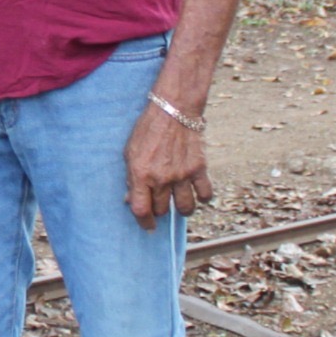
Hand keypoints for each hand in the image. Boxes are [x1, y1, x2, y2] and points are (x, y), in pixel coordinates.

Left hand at [124, 101, 210, 229]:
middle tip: (161, 203)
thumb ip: (131, 177)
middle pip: (162, 210)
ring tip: (179, 201)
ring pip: (185, 208)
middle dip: (160, 210)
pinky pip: (206, 194)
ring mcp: (182, 175)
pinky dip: (203, 197)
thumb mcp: (130, 152)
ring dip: (181, 208)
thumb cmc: (147, 129)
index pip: (141, 209)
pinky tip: (197, 192)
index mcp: (140, 174)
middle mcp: (161, 179)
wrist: (173, 110)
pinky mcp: (199, 169)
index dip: (143, 222)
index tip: (147, 226)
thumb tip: (131, 199)